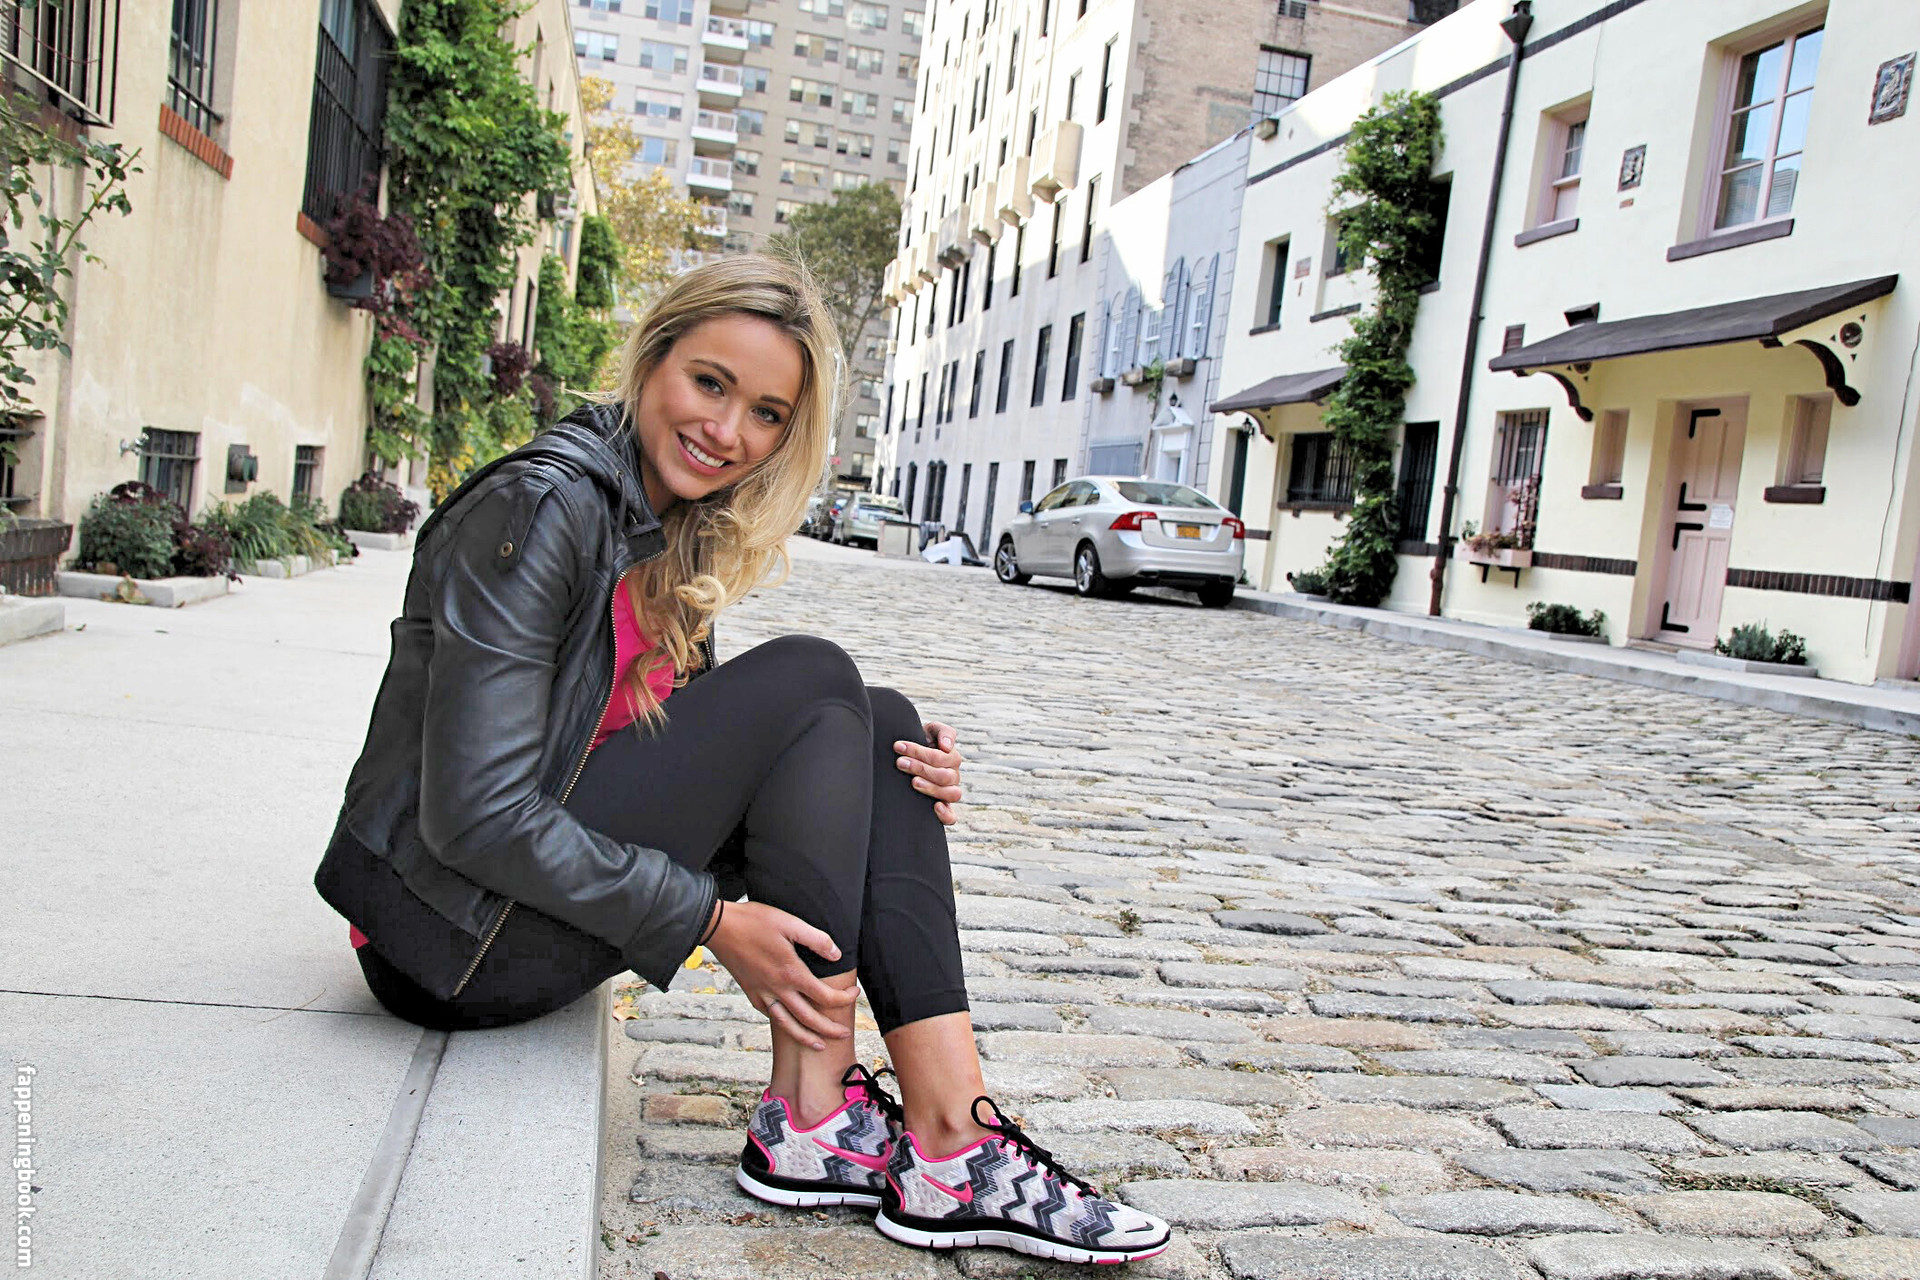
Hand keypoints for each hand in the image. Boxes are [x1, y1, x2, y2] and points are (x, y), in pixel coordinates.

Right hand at [703, 900, 856, 1049]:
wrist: (720, 927)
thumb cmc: (754, 921)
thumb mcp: (790, 923)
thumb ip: (816, 939)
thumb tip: (836, 954)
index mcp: (791, 973)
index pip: (825, 996)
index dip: (843, 999)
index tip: (854, 994)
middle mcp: (778, 989)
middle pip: (809, 1019)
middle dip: (829, 1030)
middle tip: (844, 1034)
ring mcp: (763, 994)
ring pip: (788, 1025)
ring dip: (806, 1038)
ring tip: (819, 1045)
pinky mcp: (751, 993)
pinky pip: (770, 1015)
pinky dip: (783, 1024)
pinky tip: (789, 1025)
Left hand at [896, 720, 963, 825]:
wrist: (908, 757)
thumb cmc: (920, 741)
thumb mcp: (932, 730)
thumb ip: (943, 732)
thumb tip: (947, 747)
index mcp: (951, 758)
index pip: (940, 757)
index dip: (919, 752)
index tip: (899, 747)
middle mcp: (953, 776)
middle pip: (944, 776)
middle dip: (920, 768)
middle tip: (900, 763)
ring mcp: (949, 792)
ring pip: (951, 794)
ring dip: (931, 788)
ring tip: (913, 782)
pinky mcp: (943, 808)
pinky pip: (951, 817)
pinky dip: (946, 814)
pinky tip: (935, 807)